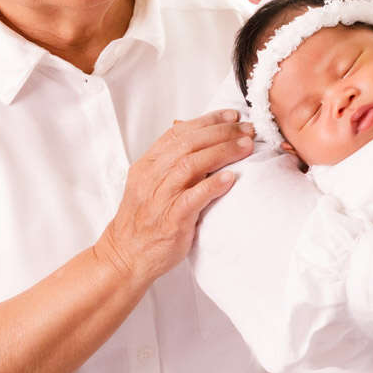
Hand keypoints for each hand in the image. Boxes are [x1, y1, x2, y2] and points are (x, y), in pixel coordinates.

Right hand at [94, 110, 252, 286]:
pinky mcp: (170, 220)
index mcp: (147, 165)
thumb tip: (196, 137)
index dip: (207, 121)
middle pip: (188, 144)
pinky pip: (192, 198)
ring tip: (246, 147)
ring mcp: (159, 198)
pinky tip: (230, 178)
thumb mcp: (151, 184)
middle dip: (221, 132)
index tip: (232, 116)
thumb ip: (171, 161)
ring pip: (189, 165)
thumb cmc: (144, 220)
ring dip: (221, 152)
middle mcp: (151, 177)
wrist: (125, 256)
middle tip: (246, 129)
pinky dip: (211, 186)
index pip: (178, 133)